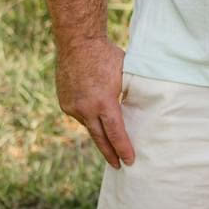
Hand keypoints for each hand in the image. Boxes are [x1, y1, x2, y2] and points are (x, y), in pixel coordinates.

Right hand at [55, 37, 134, 167]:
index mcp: (104, 102)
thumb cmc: (107, 55)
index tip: (130, 161)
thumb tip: (143, 105)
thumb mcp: (125, 74)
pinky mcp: (65, 103)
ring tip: (109, 142)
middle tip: (119, 166)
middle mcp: (86, 109)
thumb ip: (129, 93)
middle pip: (100, 138)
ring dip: (99, 132)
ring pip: (89, 126)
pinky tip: (95, 116)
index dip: (123, 149)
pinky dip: (89, 118)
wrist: (78, 42)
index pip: (116, 133)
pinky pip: (79, 116)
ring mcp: (73, 107)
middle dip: (110, 153)